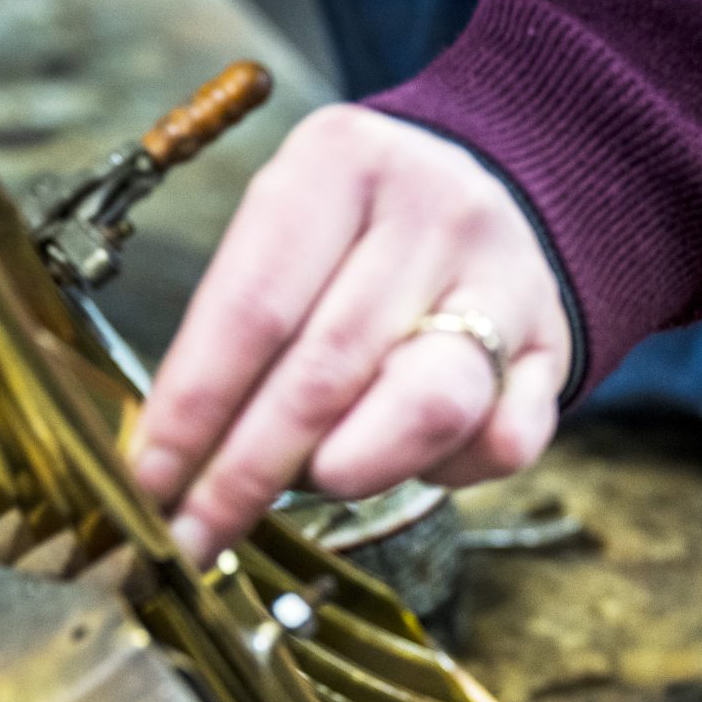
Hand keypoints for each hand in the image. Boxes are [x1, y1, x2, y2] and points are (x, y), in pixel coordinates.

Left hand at [129, 105, 571, 564]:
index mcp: (343, 165)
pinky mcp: (554, 350)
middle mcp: (433, 213)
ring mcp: (506, 282)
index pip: (251, 308)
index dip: (193, 409)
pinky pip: (498, 444)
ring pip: (426, 408)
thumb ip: (243, 320)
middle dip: (247, 472)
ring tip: (310, 479)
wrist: (504, 188)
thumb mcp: (292, 223)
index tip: (148, 483)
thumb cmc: (364, 227)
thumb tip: (178, 454)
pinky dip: (444, 473)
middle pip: (326, 370)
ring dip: (352, 468)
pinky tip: (410, 456)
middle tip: (195, 537)